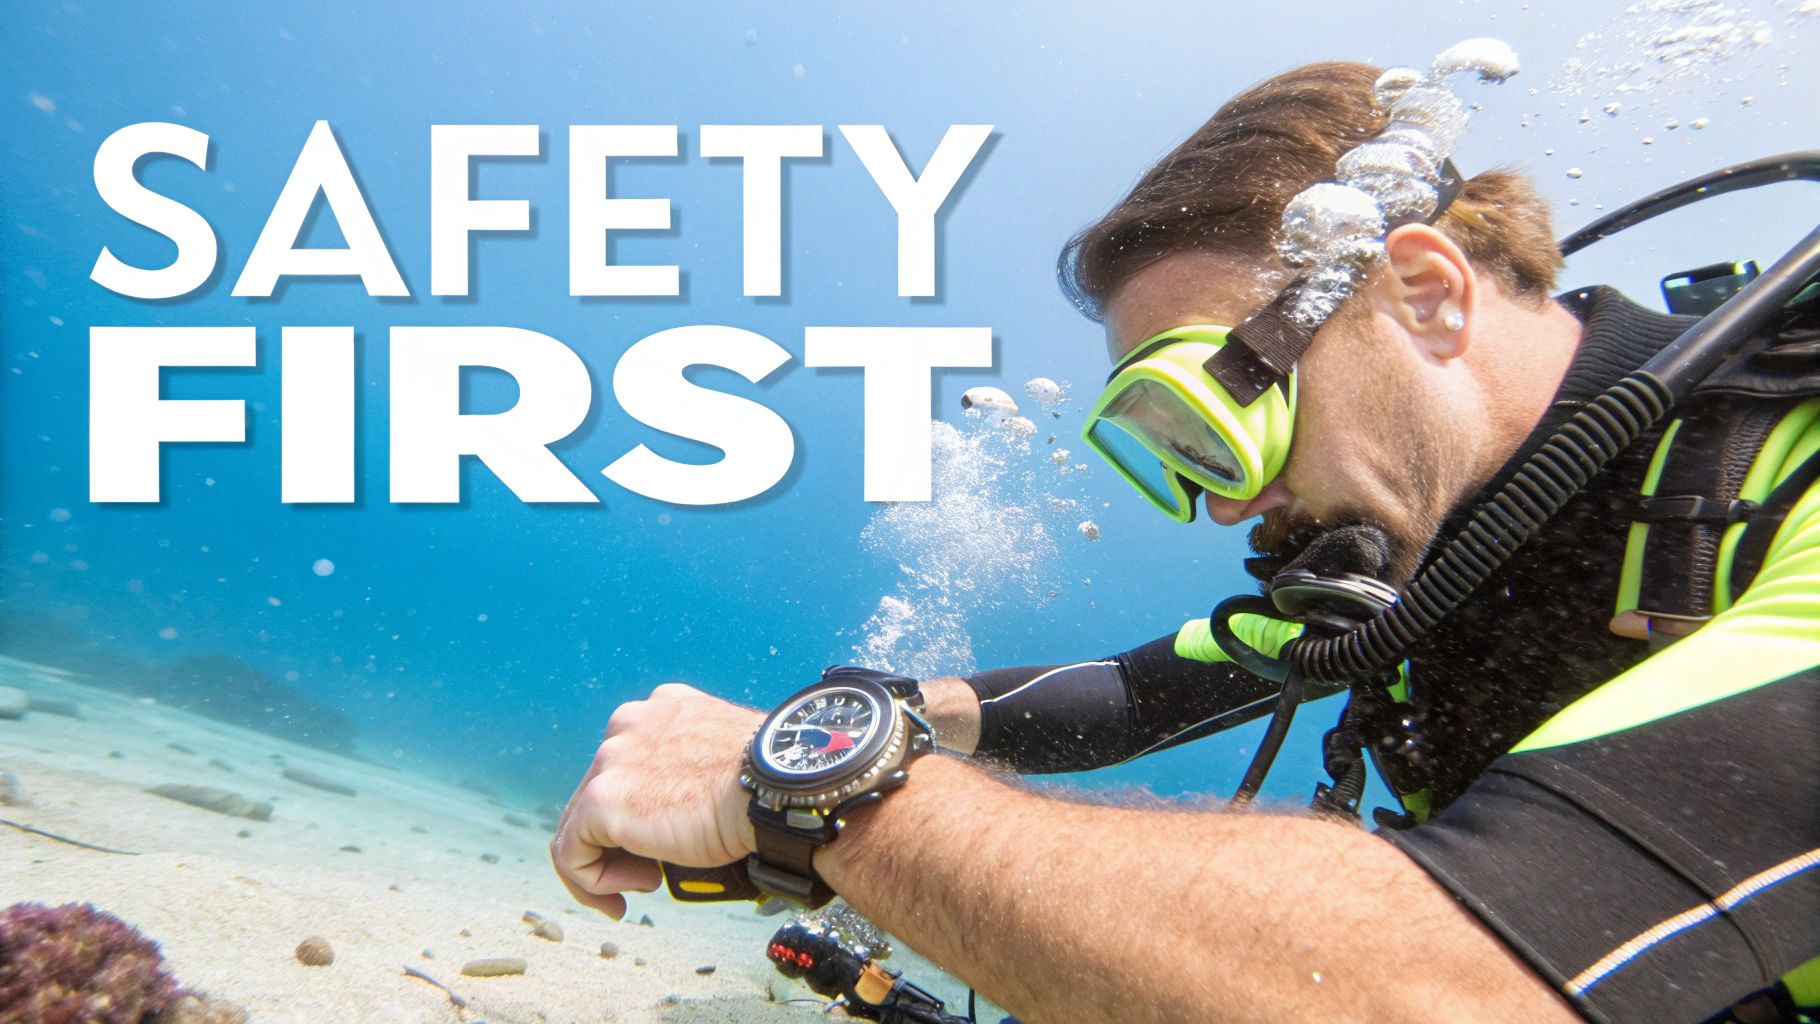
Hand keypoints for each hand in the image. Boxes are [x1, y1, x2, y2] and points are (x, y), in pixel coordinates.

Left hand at [550, 682, 760, 917]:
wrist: (776, 788)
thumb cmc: (767, 783)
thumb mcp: (724, 762)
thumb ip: (694, 771)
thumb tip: (691, 809)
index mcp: (662, 710)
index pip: (627, 765)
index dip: (639, 812)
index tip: (663, 839)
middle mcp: (628, 725)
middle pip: (599, 794)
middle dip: (619, 841)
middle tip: (651, 874)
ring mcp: (610, 760)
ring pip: (578, 825)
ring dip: (609, 864)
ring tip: (647, 883)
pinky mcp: (601, 799)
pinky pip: (571, 854)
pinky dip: (595, 882)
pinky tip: (635, 888)